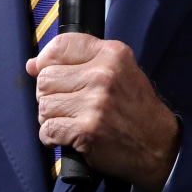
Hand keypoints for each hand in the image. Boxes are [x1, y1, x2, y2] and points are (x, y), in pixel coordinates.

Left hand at [26, 33, 179, 191]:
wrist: (159, 145)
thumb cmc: (137, 109)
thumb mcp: (119, 72)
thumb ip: (79, 63)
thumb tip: (33, 64)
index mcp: (112, 54)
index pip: (60, 46)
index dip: (47, 61)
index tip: (50, 73)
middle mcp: (103, 74)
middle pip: (46, 78)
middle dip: (50, 94)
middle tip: (67, 104)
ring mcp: (94, 103)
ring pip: (44, 105)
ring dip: (51, 117)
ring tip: (70, 120)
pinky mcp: (87, 130)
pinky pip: (47, 130)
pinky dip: (51, 137)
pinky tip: (66, 136)